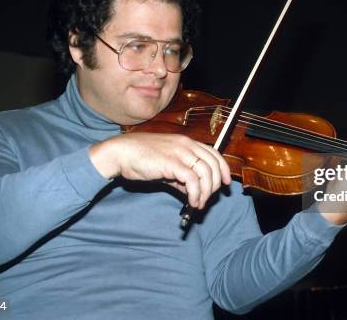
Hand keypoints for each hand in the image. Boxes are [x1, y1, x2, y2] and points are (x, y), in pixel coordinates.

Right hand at [89, 133, 231, 208]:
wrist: (121, 153)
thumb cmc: (141, 158)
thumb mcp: (166, 166)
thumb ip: (181, 178)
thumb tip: (192, 192)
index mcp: (187, 142)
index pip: (214, 153)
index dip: (223, 169)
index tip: (226, 184)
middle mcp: (186, 145)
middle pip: (213, 164)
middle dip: (215, 185)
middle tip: (208, 199)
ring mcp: (180, 152)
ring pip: (206, 173)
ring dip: (206, 193)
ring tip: (198, 204)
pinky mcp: (172, 163)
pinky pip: (193, 180)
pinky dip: (196, 193)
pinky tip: (191, 202)